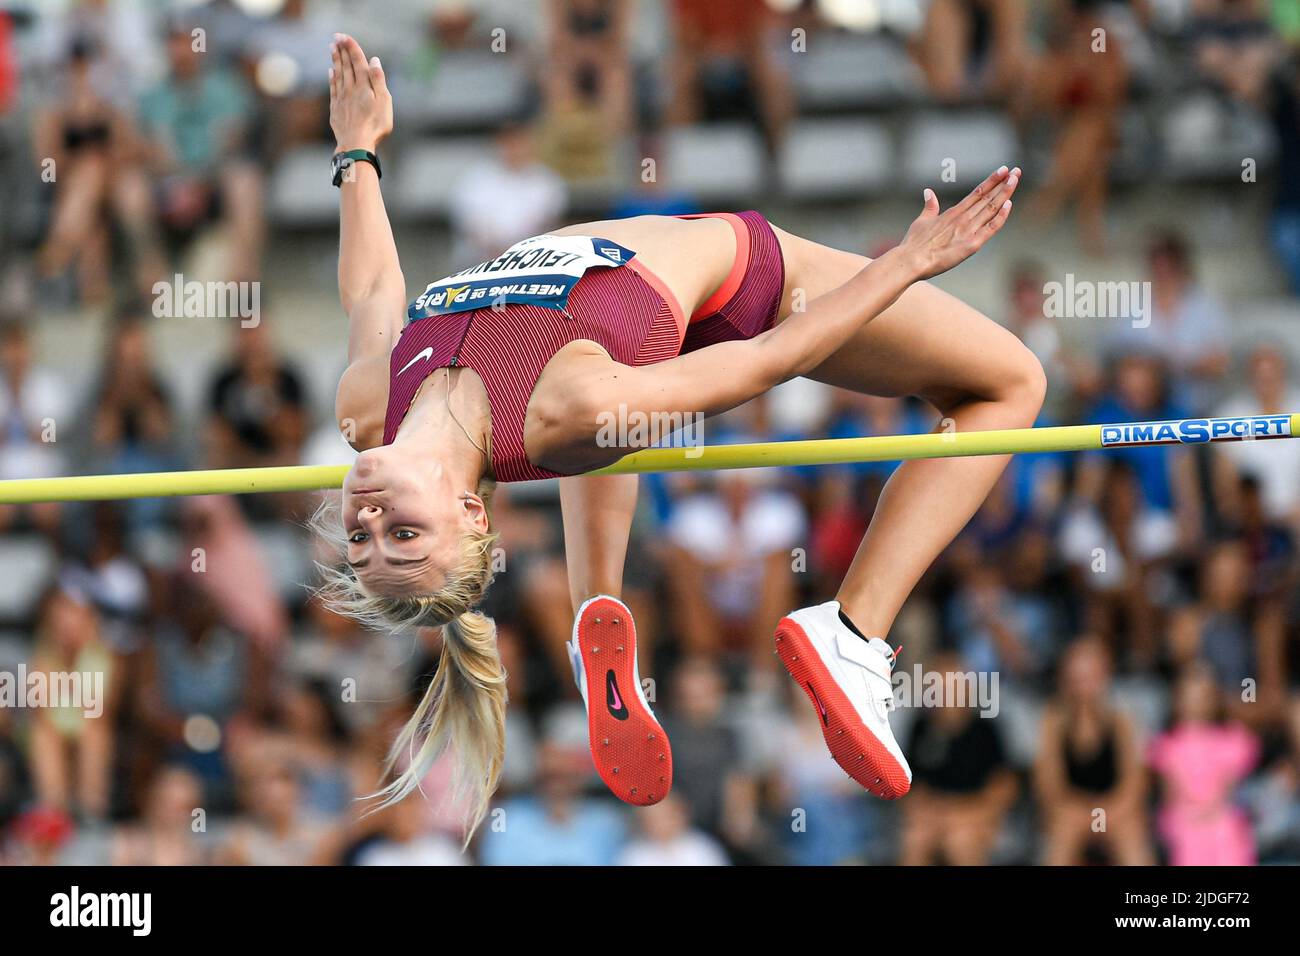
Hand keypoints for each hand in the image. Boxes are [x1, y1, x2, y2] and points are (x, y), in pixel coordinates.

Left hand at [329, 33, 392, 152]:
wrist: (356, 144)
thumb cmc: (375, 125)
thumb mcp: (384, 102)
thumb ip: (378, 80)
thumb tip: (374, 60)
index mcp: (364, 86)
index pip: (357, 62)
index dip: (351, 47)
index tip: (344, 36)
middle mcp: (351, 89)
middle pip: (346, 66)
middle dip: (341, 50)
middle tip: (336, 37)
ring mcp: (342, 98)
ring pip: (338, 75)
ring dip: (335, 61)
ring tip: (332, 48)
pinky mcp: (336, 109)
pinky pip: (333, 89)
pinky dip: (332, 78)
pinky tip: (331, 72)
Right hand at [898, 166, 1019, 279]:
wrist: (912, 259)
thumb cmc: (914, 243)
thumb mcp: (922, 221)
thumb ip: (929, 206)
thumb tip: (928, 192)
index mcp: (953, 213)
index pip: (977, 193)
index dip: (991, 181)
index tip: (1002, 170)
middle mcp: (963, 218)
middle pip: (987, 197)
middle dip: (1003, 183)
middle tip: (1016, 171)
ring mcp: (969, 230)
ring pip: (991, 208)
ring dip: (1005, 193)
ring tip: (1015, 180)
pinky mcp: (972, 244)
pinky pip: (990, 228)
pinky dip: (1001, 217)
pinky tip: (1009, 205)